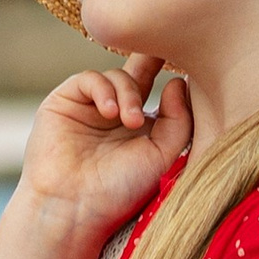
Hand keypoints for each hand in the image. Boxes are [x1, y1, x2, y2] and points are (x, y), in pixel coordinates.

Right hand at [18, 54, 190, 252]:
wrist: (73, 208)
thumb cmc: (119, 192)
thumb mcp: (162, 156)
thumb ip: (178, 120)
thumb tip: (178, 82)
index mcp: (142, 128)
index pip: (161, 90)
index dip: (173, 72)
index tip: (194, 55)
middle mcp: (117, 114)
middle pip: (139, 72)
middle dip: (153, 59)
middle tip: (168, 50)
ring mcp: (90, 107)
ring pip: (118, 76)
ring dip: (129, 94)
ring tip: (131, 122)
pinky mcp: (65, 101)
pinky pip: (90, 78)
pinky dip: (104, 90)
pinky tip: (109, 114)